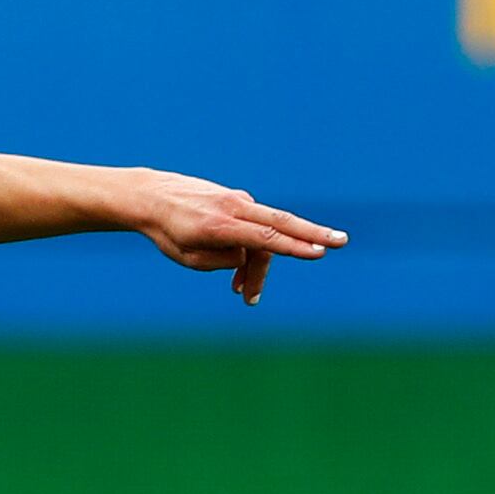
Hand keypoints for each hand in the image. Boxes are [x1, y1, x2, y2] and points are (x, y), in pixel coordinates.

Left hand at [121, 170, 343, 306]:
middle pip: (281, 222)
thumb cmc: (169, 233)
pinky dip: (251, 253)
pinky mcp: (239, 201)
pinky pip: (254, 229)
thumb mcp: (188, 258)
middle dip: (314, 234)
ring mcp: (239, 201)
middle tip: (341, 243)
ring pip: (266, 234)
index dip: (293, 246)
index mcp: (219, 225)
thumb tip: (248, 256)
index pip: (264, 237)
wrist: (153, 198)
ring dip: (259, 268)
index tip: (318, 252)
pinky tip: (238, 279)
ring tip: (245, 295)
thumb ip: (221, 260)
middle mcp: (234, 208)